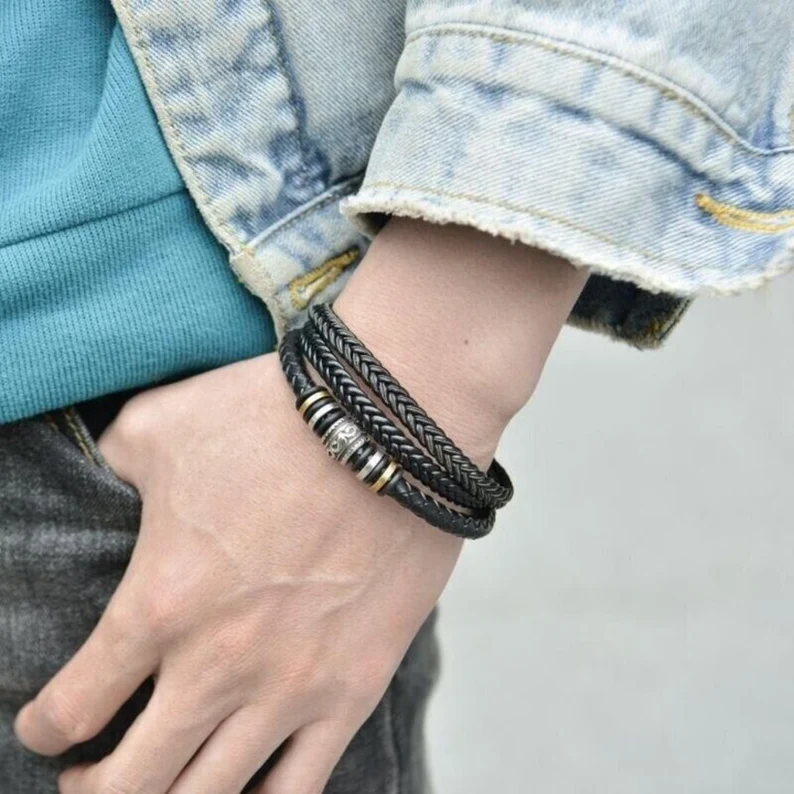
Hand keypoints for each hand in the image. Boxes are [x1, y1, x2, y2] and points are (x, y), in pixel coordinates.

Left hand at [13, 218, 585, 792]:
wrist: (390, 424)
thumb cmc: (275, 418)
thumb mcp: (159, 424)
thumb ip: (109, 464)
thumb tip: (101, 482)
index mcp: (158, 604)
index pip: (72, 708)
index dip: (45, 727)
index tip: (46, 726)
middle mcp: (218, 665)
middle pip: (130, 780)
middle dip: (93, 789)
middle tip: (84, 777)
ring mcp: (292, 686)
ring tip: (157, 787)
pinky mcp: (355, 688)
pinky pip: (299, 787)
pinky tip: (243, 788)